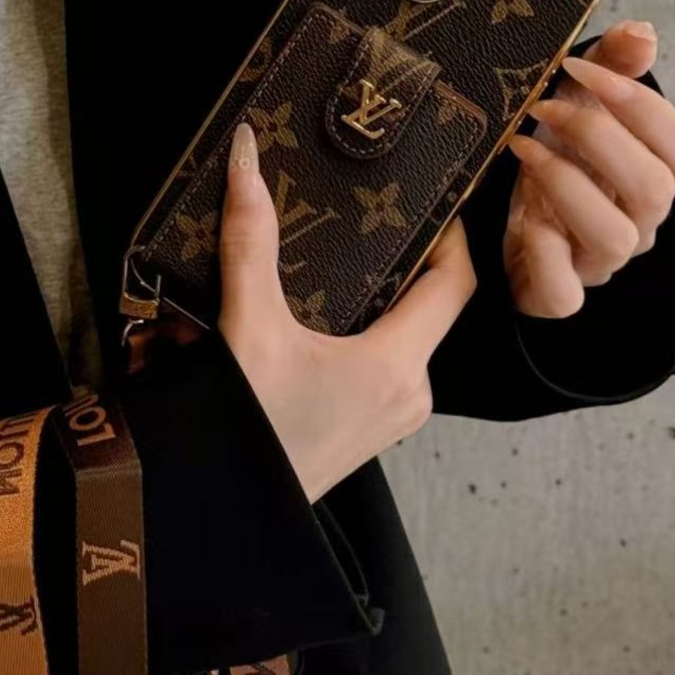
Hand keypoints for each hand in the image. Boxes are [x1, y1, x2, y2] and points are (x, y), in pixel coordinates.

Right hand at [218, 123, 475, 502]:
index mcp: (396, 365)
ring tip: (339, 264)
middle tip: (371, 219)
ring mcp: (392, 417)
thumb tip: (245, 165)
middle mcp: (409, 393)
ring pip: (402, 337)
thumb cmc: (241, 432)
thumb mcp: (246, 327)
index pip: (456, 282)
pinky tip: (316, 319)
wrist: (219, 509)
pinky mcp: (369, 429)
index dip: (450, 234)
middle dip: (400, 262)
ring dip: (375, 300)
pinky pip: (382, 365)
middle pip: (427, 306)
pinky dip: (359, 334)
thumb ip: (248, 242)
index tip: (427, 200)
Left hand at [504, 20, 674, 318]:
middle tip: (544, 104)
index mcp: (652, 181)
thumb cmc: (549, 165)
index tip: (583, 70)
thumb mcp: (576, 105)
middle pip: (654, 190)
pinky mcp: (555, 295)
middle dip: (599, 137)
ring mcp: (596, 263)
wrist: (495, 231)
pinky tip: (522, 219)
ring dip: (567, 184)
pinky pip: (566, 291)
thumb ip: (611, 67)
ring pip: (614, 238)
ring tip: (523, 148)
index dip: (644, 109)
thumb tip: (643, 35)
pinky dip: (545, 254)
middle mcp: (636, 225)